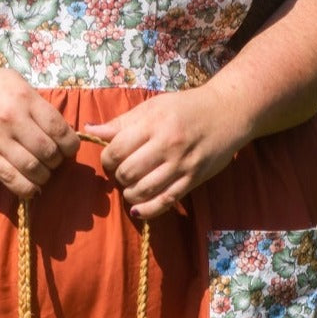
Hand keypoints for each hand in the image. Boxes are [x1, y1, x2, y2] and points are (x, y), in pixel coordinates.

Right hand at [0, 64, 79, 197]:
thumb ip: (36, 103)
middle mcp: (12, 118)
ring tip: (43, 172)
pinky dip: (27, 188)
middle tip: (54, 160)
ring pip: (33, 168)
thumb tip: (60, 127)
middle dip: (57, 161)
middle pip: (48, 151)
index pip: (59, 128)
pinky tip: (32, 188)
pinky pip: (11, 178)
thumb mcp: (14, 82)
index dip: (70, 144)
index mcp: (24, 98)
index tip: (69, 148)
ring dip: (44, 176)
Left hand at [85, 86, 249, 219]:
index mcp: (153, 123)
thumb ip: (121, 122)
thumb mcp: (153, 107)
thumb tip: (89, 130)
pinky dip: (147, 210)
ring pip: (144, 190)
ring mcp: (182, 164)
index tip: (112, 158)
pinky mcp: (193, 179)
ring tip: (131, 187)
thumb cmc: (186, 107)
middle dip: (118, 176)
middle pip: (128, 172)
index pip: (116, 149)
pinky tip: (138, 209)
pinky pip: (165, 201)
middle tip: (122, 172)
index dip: (107, 159)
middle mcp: (167, 145)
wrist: (228, 112)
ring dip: (130, 194)